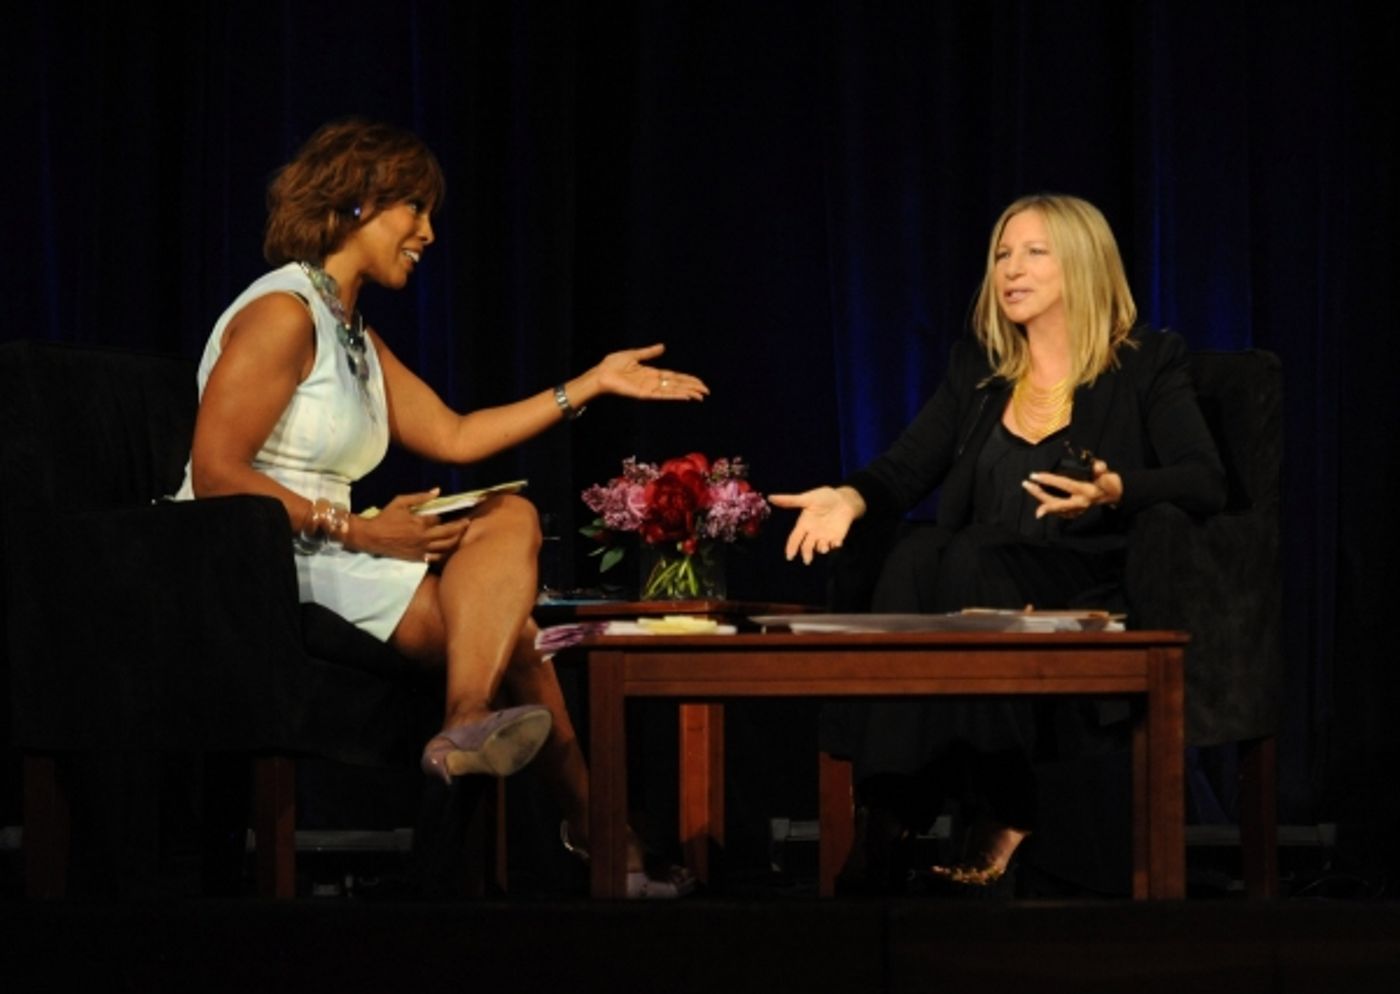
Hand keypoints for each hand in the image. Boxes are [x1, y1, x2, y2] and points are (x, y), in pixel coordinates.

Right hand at [348, 488, 470, 562]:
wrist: (372, 537)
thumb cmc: (385, 518)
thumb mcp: (400, 502)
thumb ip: (420, 497)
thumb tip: (437, 491)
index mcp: (420, 523)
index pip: (439, 518)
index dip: (442, 515)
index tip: (446, 512)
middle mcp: (424, 537)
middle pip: (449, 533)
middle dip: (460, 527)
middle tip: (467, 522)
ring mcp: (421, 549)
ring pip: (445, 547)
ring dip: (456, 540)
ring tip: (462, 534)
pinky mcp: (418, 558)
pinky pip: (436, 558)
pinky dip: (445, 554)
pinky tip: (449, 549)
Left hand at [591, 344, 708, 400]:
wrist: (601, 374)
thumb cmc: (612, 365)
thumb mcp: (634, 355)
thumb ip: (649, 352)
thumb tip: (662, 347)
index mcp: (651, 373)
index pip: (674, 377)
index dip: (687, 379)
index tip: (699, 383)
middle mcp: (653, 382)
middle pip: (677, 385)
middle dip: (692, 387)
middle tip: (706, 391)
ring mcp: (649, 389)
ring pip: (673, 391)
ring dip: (687, 393)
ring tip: (700, 396)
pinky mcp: (644, 394)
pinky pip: (662, 396)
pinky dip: (674, 396)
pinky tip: (685, 397)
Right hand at [769, 486, 865, 563]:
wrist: (843, 499)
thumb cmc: (824, 497)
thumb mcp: (807, 498)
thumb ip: (790, 501)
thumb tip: (770, 497)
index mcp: (803, 524)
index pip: (795, 538)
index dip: (791, 547)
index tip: (789, 557)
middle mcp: (812, 533)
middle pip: (806, 547)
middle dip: (806, 554)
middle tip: (807, 560)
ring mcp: (824, 537)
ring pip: (820, 548)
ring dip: (821, 549)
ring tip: (824, 548)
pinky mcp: (836, 538)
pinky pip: (835, 546)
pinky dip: (835, 546)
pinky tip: (837, 543)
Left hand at [1022, 459, 1123, 519]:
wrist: (1114, 496)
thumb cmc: (1108, 481)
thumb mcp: (1107, 472)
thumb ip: (1100, 468)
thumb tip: (1097, 466)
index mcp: (1086, 492)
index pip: (1064, 484)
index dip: (1049, 479)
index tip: (1035, 475)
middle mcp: (1080, 503)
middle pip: (1054, 501)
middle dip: (1038, 494)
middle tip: (1026, 484)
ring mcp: (1077, 511)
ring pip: (1054, 508)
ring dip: (1040, 499)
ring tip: (1029, 488)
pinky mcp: (1075, 514)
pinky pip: (1057, 511)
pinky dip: (1047, 506)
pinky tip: (1039, 499)